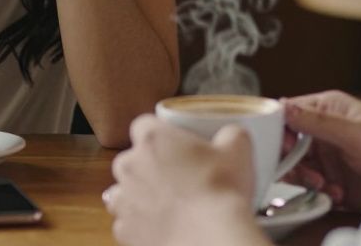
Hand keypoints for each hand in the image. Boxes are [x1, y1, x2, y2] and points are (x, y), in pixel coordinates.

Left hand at [105, 115, 264, 245]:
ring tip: (168, 204)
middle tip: (178, 176)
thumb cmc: (221, 191)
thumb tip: (231, 135)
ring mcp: (123, 199)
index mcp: (152, 139)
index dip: (160, 134)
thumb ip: (230, 134)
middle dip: (148, 165)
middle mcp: (130, 165)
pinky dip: (140, 224)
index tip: (175, 145)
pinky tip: (162, 225)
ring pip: (123, 191)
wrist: (211, 237)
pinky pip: (126, 222)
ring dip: (139, 195)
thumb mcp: (238, 148)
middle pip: (131, 158)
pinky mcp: (125, 229)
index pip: (144, 125)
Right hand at [280, 90, 360, 210]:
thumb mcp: (354, 133)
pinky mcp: (331, 178)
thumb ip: (317, 121)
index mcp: (329, 108)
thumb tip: (284, 106)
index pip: (290, 112)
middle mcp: (325, 130)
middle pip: (288, 142)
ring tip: (324, 186)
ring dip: (306, 179)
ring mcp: (327, 154)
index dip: (282, 130)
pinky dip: (317, 192)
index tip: (286, 148)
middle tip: (308, 173)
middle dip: (293, 161)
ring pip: (296, 166)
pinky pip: (309, 185)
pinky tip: (336, 194)